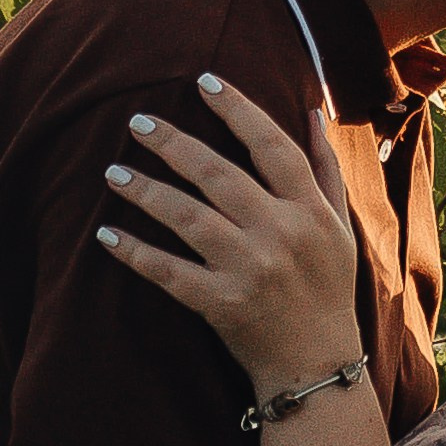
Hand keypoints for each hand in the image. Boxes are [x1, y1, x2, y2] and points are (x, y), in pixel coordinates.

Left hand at [98, 77, 364, 393]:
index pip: (272, 146)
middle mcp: (280, 234)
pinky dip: (135, 253)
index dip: (238, 110)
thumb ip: (324, 169)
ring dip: (145, 191)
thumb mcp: (340, 226)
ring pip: (187, 217)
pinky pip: (168, 272)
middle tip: (137, 121)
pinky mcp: (221, 304)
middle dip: (174, 143)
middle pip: (218, 175)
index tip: (204, 81)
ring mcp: (249, 270)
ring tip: (112, 171)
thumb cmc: (329, 287)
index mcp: (309, 210)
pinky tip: (106, 234)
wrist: (317, 364)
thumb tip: (311, 111)